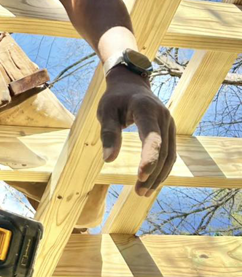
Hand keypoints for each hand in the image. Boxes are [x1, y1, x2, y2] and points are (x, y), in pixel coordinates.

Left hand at [97, 66, 175, 196]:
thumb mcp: (105, 111)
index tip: (140, 176)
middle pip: (163, 152)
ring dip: (159, 176)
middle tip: (139, 193)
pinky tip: (153, 181)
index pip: (152, 138)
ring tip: (144, 192)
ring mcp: (169, 124)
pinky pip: (170, 153)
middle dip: (152, 174)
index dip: (149, 159)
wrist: (131, 83)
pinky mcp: (170, 130)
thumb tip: (108, 160)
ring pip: (169, 156)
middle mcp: (163, 117)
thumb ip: (108, 133)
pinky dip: (162, 169)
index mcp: (146, 109)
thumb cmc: (115, 98)